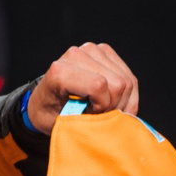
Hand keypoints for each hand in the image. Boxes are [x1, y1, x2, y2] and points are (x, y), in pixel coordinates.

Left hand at [24, 42, 138, 133]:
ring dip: (121, 102)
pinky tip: (113, 101)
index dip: (102, 106)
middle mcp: (76, 55)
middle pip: (118, 84)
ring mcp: (92, 50)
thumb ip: (86, 122)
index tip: (89, 114)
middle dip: (114, 106)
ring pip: (128, 81)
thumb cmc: (51, 114)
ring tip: (103, 108)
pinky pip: (130, 77)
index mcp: (60, 72)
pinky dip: (127, 96)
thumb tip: (115, 123)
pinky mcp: (105, 51)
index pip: (99, 85)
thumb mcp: (63, 125)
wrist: (45, 100)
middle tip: (98, 114)